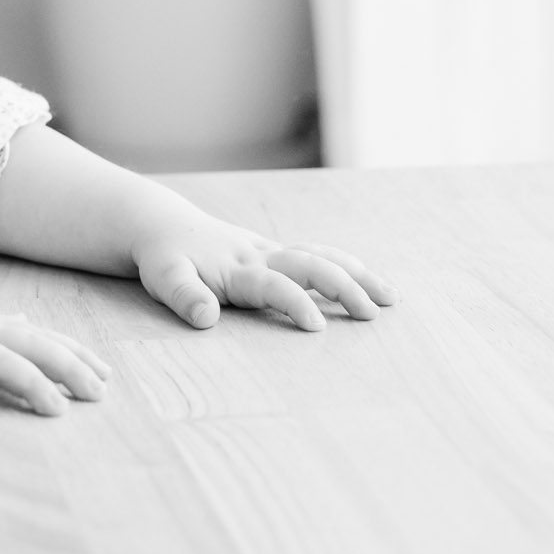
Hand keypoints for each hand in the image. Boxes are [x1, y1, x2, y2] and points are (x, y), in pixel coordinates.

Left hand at [131, 214, 397, 331]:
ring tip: (390, 299)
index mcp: (238, 267)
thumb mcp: (164, 276)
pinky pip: (318, 255)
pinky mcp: (276, 253)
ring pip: (322, 257)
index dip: (295, 303)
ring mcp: (272, 252)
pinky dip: (347, 267)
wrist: (163, 226)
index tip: (318, 328)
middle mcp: (261, 256)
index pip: (273, 285)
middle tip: (372, 315)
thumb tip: (206, 318)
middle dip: (343, 287)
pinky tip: (369, 283)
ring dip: (356, 275)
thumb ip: (184, 295)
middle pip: (310, 265)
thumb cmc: (164, 258)